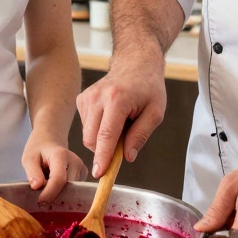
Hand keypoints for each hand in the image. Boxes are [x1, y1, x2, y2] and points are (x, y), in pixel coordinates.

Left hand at [22, 131, 85, 203]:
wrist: (50, 141)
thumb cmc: (38, 150)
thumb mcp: (29, 158)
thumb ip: (32, 172)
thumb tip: (37, 187)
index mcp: (60, 155)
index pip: (59, 179)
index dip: (49, 194)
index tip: (40, 203)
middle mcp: (75, 161)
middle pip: (68, 187)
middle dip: (54, 196)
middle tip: (41, 201)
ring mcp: (82, 168)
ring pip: (72, 191)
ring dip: (59, 195)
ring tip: (47, 191)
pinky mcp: (84, 175)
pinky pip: (75, 190)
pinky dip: (64, 193)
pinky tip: (55, 188)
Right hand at [76, 53, 166, 176]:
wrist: (135, 64)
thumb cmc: (148, 88)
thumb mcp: (155, 113)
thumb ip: (141, 135)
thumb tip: (127, 157)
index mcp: (117, 100)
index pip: (106, 135)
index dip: (103, 157)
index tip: (99, 173)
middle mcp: (97, 97)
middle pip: (92, 138)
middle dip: (104, 150)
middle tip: (124, 144)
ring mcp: (87, 97)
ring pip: (87, 135)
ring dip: (102, 139)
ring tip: (120, 124)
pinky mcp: (81, 99)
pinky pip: (85, 126)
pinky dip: (97, 130)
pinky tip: (110, 118)